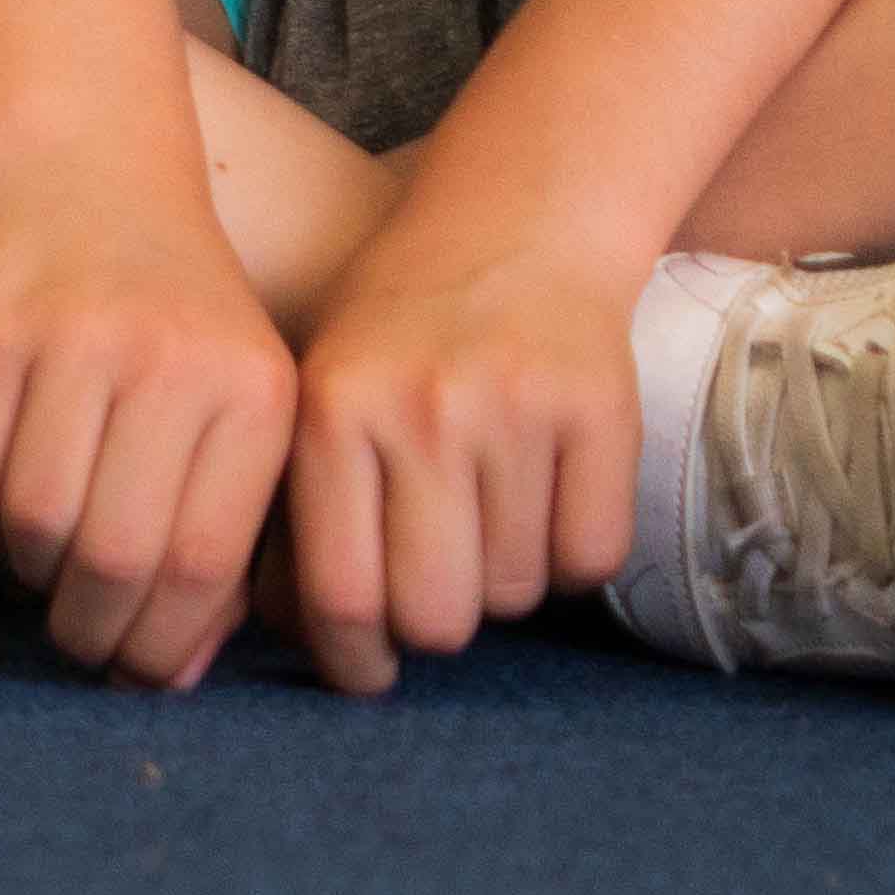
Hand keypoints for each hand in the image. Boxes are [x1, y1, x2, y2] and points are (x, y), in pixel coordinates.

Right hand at [0, 176, 295, 690]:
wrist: (84, 162)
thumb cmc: (172, 312)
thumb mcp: (236, 402)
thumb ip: (222, 533)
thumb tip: (168, 676)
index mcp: (257, 393)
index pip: (204, 563)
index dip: (164, 643)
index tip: (141, 674)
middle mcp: (172, 364)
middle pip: (118, 555)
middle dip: (93, 630)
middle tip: (82, 647)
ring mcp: (74, 340)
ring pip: (37, 523)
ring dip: (32, 578)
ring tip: (42, 576)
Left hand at [278, 207, 646, 695]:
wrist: (513, 221)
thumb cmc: (395, 328)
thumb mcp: (316, 390)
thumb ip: (295, 506)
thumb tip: (293, 632)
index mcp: (330, 409)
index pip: (339, 592)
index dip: (351, 658)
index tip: (362, 673)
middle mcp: (419, 410)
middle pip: (436, 615)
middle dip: (433, 628)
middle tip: (434, 595)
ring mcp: (514, 410)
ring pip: (516, 594)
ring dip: (503, 582)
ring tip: (488, 515)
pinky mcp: (601, 412)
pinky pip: (592, 557)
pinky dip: (572, 554)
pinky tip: (547, 498)